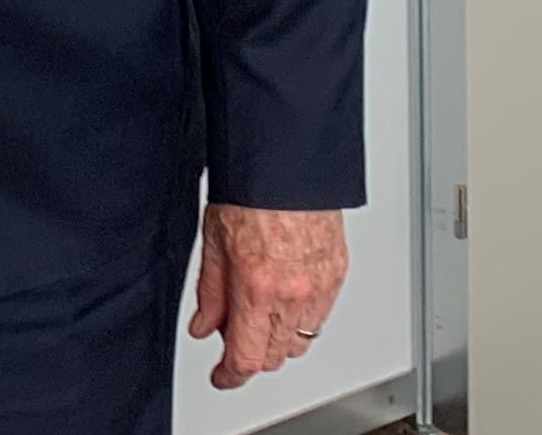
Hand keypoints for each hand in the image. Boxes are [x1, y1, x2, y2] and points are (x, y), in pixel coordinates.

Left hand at [190, 204, 349, 388]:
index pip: (247, 358)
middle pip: (275, 356)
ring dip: (278, 339)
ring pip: (300, 341)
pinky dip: (300, 317)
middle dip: (252, 354)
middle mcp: (292, 294)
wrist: (285, 163)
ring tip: (258, 311)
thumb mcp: (213, 242)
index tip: (222, 377)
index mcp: (256, 287)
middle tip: (233, 333)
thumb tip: (203, 327)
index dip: (231, 376)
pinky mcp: (338, 274)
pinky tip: (283, 295)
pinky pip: (320, 316)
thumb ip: (210, 293)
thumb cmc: (248, 193)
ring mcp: (320, 287)